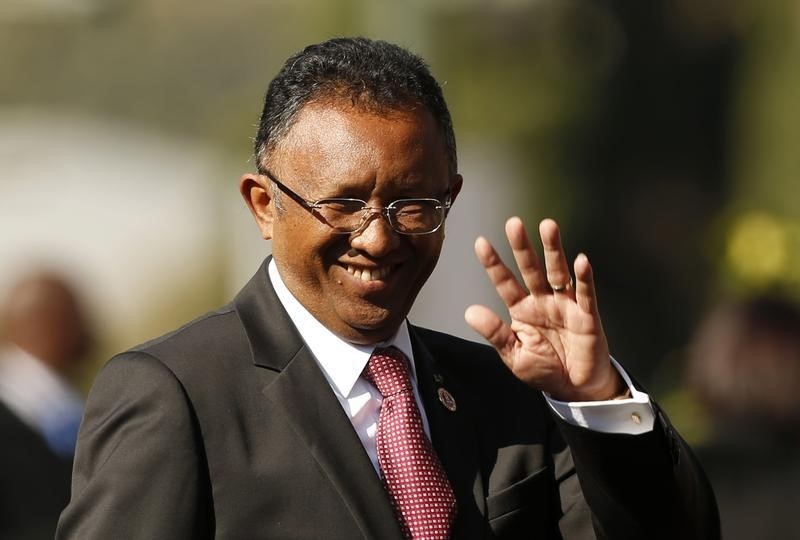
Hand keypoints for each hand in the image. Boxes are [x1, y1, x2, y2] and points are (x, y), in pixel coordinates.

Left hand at [465, 217, 624, 401]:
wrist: (576, 389)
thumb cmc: (544, 370)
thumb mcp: (514, 356)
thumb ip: (495, 333)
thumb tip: (470, 312)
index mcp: (521, 310)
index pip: (504, 282)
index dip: (493, 263)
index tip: (481, 242)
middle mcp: (542, 301)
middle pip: (530, 268)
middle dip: (522, 247)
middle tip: (514, 223)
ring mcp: (564, 305)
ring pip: (557, 272)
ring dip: (553, 250)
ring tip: (547, 227)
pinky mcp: (587, 315)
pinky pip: (584, 293)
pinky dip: (583, 277)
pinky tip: (580, 260)